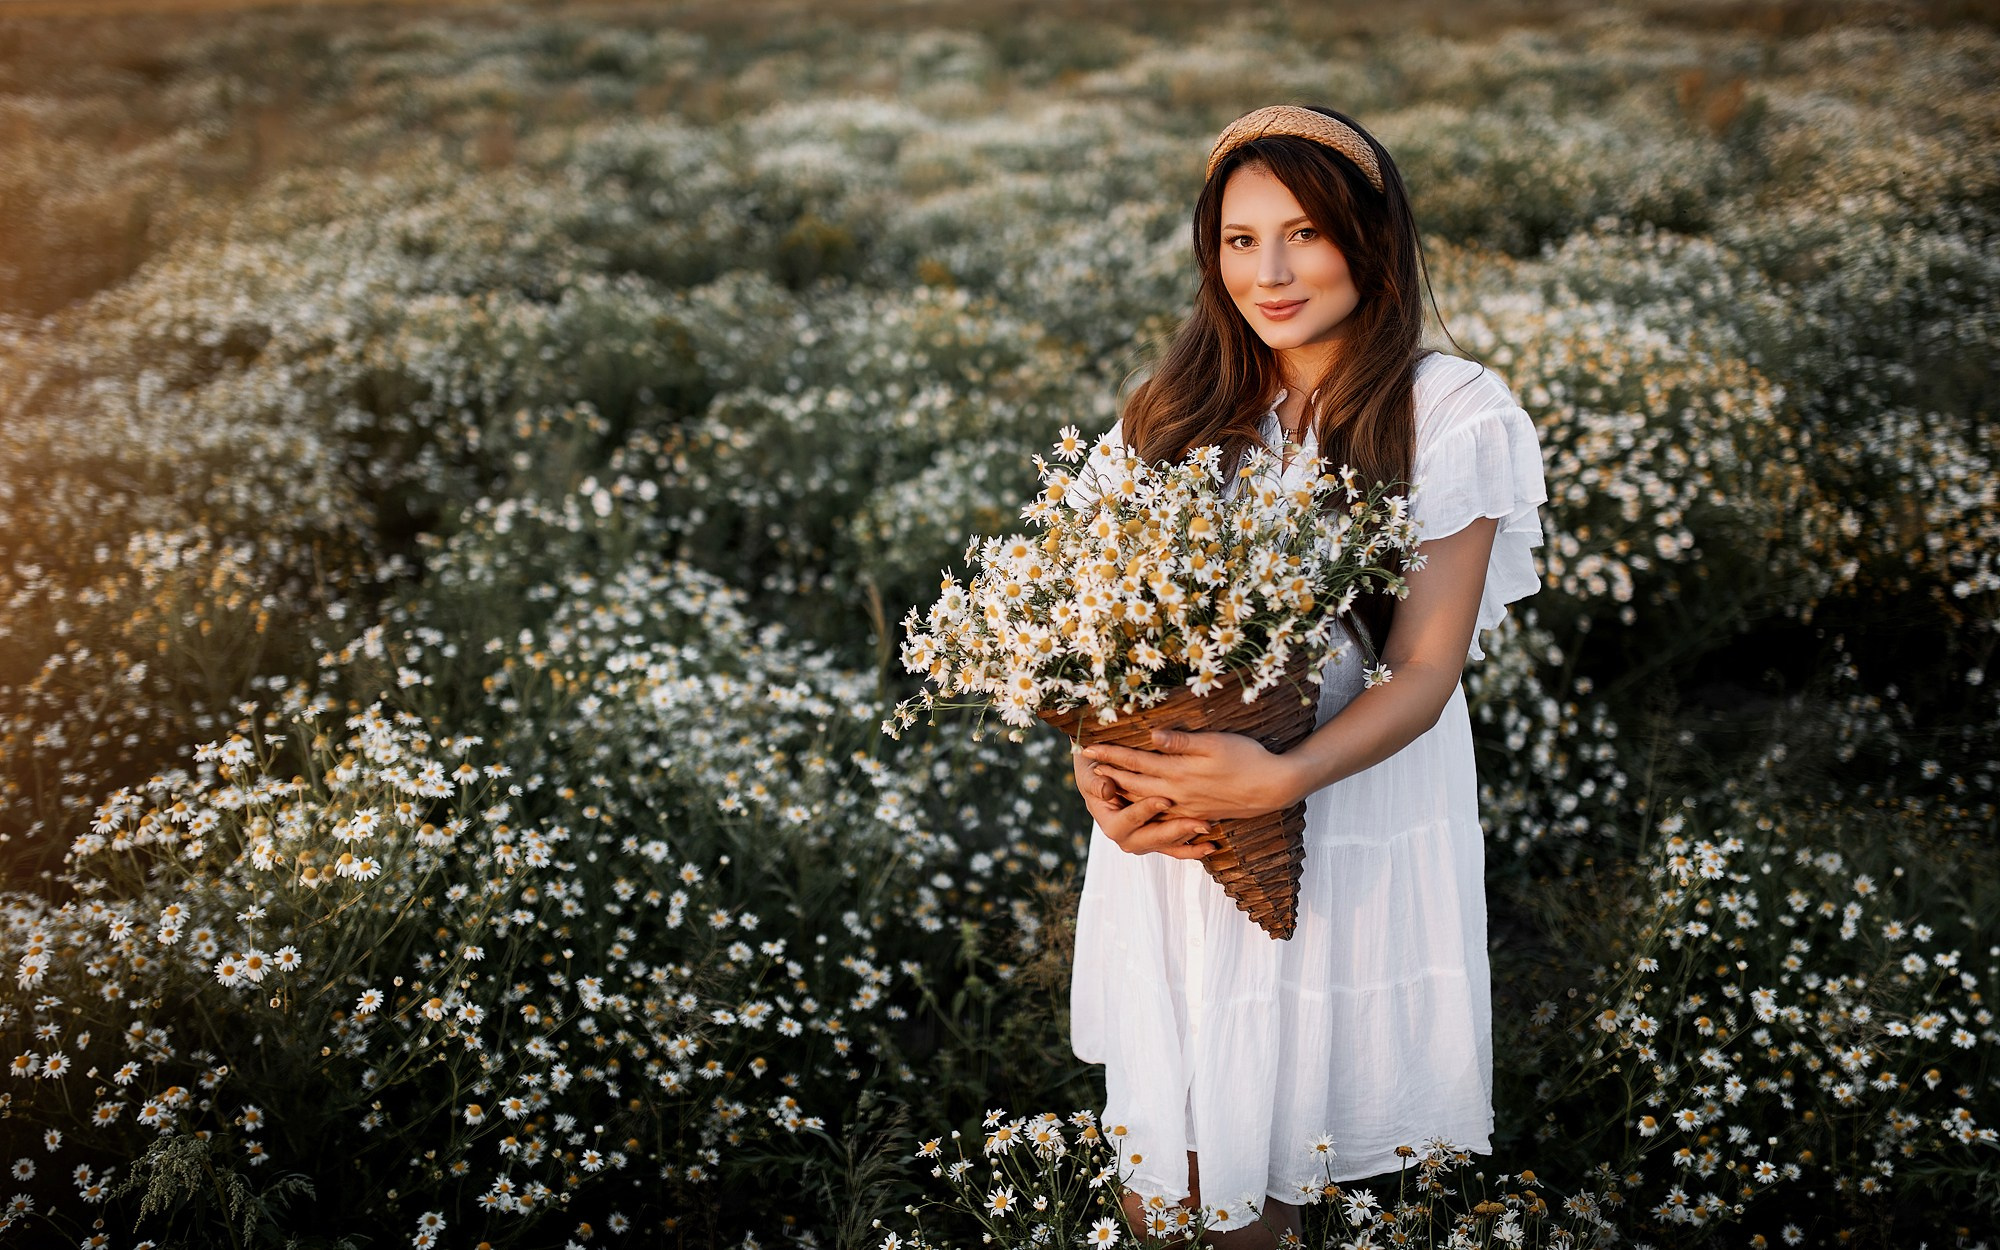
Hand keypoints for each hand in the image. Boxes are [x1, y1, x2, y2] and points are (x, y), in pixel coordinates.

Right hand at [1071, 745, 1217, 859]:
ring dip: (1188, 839)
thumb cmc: (1095, 769)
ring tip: (1208, 828)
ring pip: (1166, 845)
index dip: (1144, 812)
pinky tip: (1210, 846)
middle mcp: (1126, 837)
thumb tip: (1106, 789)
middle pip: (1149, 840)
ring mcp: (1143, 840)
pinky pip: (1175, 849)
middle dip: (1174, 831)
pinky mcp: (1158, 839)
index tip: (1165, 799)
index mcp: (1109, 823)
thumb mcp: (1089, 772)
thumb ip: (1095, 782)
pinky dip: (1192, 849)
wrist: (1104, 773)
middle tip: (1197, 822)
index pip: (1127, 821)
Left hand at [1080, 728, 1303, 822]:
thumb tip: (1150, 734)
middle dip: (1109, 775)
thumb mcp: (1215, 743)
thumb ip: (1181, 741)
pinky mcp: (1197, 814)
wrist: (1273, 787)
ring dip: (1123, 797)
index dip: (1110, 754)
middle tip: (1086, 769)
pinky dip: (1146, 813)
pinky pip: (1163, 818)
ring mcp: (1186, 807)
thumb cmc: (1247, 758)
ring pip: (1146, 804)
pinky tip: (1139, 812)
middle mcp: (1177, 793)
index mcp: (1178, 771)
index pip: (1135, 762)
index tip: (1087, 748)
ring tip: (1104, 790)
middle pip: (1134, 785)